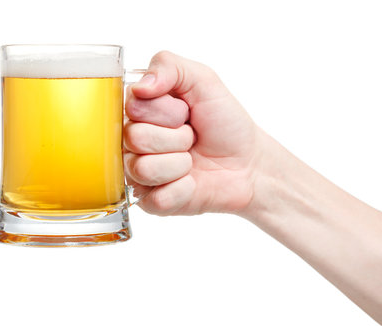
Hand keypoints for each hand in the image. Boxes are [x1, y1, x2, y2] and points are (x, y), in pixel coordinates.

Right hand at [124, 51, 263, 214]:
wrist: (249, 163)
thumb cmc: (225, 123)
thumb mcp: (203, 81)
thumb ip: (168, 66)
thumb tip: (139, 86)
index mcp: (139, 112)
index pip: (134, 107)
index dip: (168, 110)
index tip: (186, 113)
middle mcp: (133, 143)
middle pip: (135, 138)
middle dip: (177, 136)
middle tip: (192, 138)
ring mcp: (140, 175)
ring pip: (143, 169)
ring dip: (179, 163)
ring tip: (191, 160)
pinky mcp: (153, 203)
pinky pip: (157, 198)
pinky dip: (184, 189)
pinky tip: (192, 182)